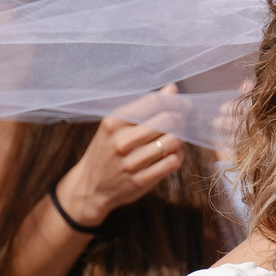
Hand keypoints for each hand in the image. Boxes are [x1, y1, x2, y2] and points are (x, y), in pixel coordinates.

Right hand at [57, 111, 185, 229]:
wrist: (90, 186)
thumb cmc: (107, 149)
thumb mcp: (117, 124)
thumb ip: (144, 106)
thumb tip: (172, 89)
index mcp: (114, 122)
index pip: (153, 102)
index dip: (175, 101)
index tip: (185, 105)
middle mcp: (121, 141)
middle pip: (167, 120)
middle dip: (180, 120)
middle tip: (180, 123)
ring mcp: (130, 163)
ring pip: (172, 142)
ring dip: (180, 138)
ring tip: (176, 139)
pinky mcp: (140, 181)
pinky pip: (171, 163)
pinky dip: (178, 156)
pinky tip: (172, 155)